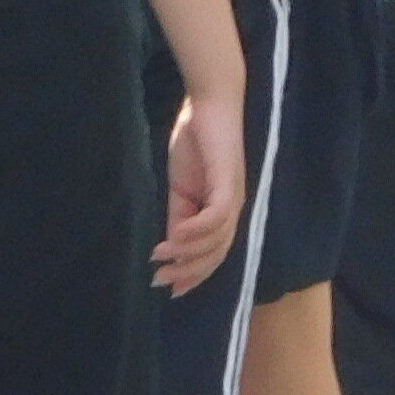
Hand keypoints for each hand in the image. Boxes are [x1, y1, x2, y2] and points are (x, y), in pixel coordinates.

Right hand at [153, 86, 247, 294]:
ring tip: (160, 258)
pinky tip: (176, 236)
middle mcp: (233, 208)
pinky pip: (217, 214)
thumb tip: (171, 246)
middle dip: (189, 271)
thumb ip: (179, 216)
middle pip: (217, 253)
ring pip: (217, 239)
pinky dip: (197, 230)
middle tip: (160, 280)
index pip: (214, 253)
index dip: (194, 274)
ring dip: (187, 252)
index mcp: (222, 211)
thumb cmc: (195, 141)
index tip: (170, 290)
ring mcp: (233, 194)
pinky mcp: (229, 179)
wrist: (207, 104)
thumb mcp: (181, 188)